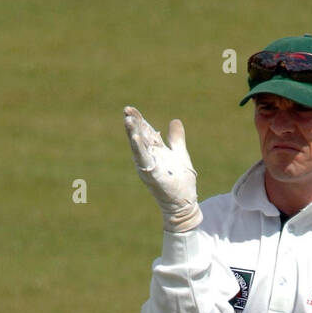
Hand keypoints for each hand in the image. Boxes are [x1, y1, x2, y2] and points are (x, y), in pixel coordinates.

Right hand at [124, 106, 201, 232]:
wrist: (184, 203)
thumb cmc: (181, 182)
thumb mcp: (179, 154)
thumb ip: (176, 139)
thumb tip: (174, 120)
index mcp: (155, 151)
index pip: (145, 131)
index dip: (139, 120)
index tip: (130, 109)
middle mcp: (149, 158)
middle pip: (139, 136)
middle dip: (133, 123)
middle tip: (126, 110)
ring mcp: (148, 166)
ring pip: (138, 146)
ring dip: (133, 133)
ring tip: (128, 119)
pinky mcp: (152, 174)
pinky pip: (144, 159)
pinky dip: (139, 148)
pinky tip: (136, 137)